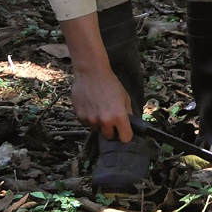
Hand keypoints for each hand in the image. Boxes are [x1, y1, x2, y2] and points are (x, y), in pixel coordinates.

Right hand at [60, 14, 132, 141]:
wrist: (92, 73)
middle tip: (111, 120)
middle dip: (111, 130)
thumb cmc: (111, 84)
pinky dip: (89, 119)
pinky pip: (86, 124)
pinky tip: (91, 107)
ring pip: (97, 130)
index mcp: (119, 116)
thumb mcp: (125, 97)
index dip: (126, 135)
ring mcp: (91, 120)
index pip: (125, 138)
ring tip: (100, 109)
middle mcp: (104, 120)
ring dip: (99, 124)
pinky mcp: (80, 117)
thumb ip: (128, 113)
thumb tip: (131, 125)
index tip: (124, 132)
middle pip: (109, 136)